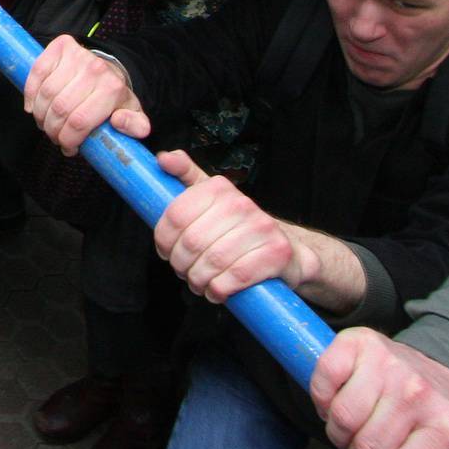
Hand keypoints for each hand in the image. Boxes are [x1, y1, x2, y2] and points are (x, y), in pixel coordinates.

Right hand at [22, 34, 148, 152]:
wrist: (107, 69)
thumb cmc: (113, 97)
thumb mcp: (131, 115)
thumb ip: (136, 126)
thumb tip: (118, 121)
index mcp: (113, 89)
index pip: (80, 121)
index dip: (68, 139)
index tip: (67, 148)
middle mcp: (95, 69)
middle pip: (60, 108)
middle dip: (52, 130)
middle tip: (54, 137)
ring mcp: (77, 55)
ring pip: (46, 93)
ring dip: (40, 114)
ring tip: (44, 123)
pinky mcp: (61, 46)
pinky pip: (38, 71)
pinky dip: (30, 92)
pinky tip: (32, 106)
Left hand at [152, 151, 301, 302]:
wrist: (286, 250)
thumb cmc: (239, 228)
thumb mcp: (212, 198)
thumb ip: (185, 176)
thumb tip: (162, 159)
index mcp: (219, 188)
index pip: (176, 215)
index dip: (164, 240)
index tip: (166, 251)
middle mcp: (241, 203)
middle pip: (191, 242)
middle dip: (181, 264)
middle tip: (184, 272)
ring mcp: (262, 227)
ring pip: (212, 261)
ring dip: (199, 280)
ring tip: (200, 282)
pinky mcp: (276, 252)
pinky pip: (235, 276)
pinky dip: (219, 289)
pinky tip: (218, 290)